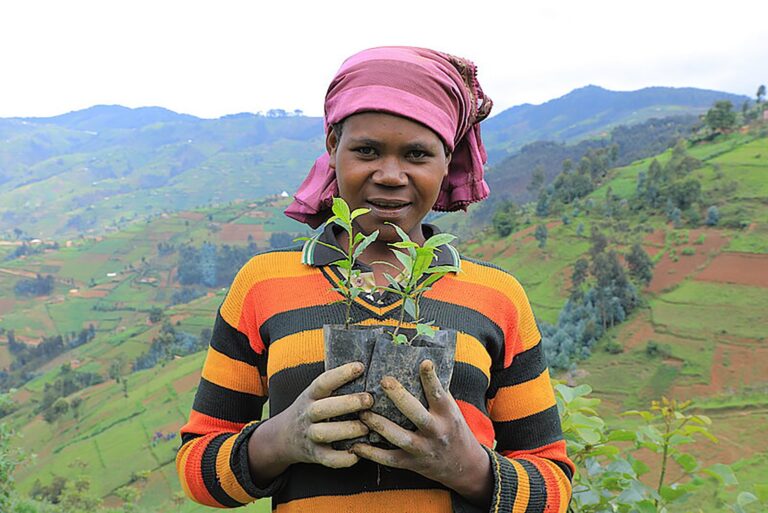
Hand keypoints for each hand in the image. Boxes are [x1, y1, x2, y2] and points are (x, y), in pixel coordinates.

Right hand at [247, 362, 372, 483]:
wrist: (282, 437)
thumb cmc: (309, 410)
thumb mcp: (314, 394)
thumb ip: (334, 385)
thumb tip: (364, 367)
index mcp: (309, 396)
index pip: (323, 382)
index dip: (341, 374)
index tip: (360, 367)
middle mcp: (307, 414)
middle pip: (323, 408)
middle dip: (347, 403)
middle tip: (369, 399)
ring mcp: (309, 435)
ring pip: (324, 433)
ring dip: (347, 430)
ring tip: (367, 427)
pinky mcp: (314, 455)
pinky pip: (328, 459)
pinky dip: (343, 458)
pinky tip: (358, 453)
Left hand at [351, 360, 491, 506]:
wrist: (464, 466)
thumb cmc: (453, 429)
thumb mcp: (451, 410)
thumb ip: (435, 392)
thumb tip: (419, 361)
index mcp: (447, 414)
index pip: (439, 394)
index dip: (432, 379)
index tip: (424, 363)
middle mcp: (436, 431)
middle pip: (417, 414)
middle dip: (400, 397)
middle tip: (384, 381)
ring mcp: (423, 449)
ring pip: (400, 437)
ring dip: (380, 425)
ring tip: (363, 413)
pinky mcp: (411, 463)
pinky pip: (389, 459)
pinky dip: (371, 453)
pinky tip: (356, 445)